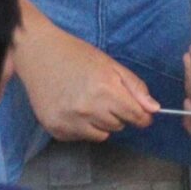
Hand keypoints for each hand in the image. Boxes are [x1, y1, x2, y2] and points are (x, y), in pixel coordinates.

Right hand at [16, 21, 158, 141]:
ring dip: (99, 122)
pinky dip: (80, 126)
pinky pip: (81, 137)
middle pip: (120, 126)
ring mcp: (70, 122)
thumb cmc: (75, 54)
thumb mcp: (109, 64)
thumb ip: (134, 87)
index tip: (136, 110)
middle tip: (101, 95)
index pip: (137, 117)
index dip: (140, 114)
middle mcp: (88, 109)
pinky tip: (70, 107)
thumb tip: (154, 109)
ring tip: (85, 101)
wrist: (37, 53)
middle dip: (117, 113)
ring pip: (101, 135)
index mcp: (105, 90)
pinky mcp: (56, 130)